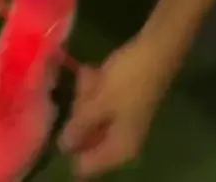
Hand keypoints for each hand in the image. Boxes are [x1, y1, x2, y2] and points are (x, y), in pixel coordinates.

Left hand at [60, 35, 173, 176]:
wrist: (158, 49)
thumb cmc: (129, 79)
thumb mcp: (100, 102)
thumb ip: (79, 126)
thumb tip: (62, 148)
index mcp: (120, 148)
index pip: (87, 165)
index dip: (69, 148)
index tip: (58, 125)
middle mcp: (123, 139)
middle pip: (89, 138)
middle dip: (79, 114)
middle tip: (82, 90)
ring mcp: (124, 119)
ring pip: (93, 117)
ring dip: (85, 96)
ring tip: (88, 74)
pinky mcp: (124, 101)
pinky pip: (101, 102)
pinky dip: (94, 89)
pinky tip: (91, 70)